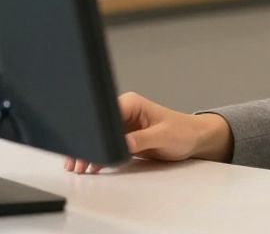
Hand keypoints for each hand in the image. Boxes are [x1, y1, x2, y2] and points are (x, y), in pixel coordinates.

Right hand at [63, 92, 233, 173]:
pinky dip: (98, 157)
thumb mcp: (162, 136)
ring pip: (100, 139)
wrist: (194, 139)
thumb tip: (121, 144)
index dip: (93, 129)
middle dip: (87, 144)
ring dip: (90, 152)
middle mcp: (125, 112)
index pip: (105, 113)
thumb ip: (141, 139)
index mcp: (132, 103)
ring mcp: (123, 126)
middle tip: (75, 161)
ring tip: (77, 166)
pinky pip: (107, 147)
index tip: (85, 144)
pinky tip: (89, 166)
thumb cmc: (183, 131)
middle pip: (99, 127)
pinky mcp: (125, 139)